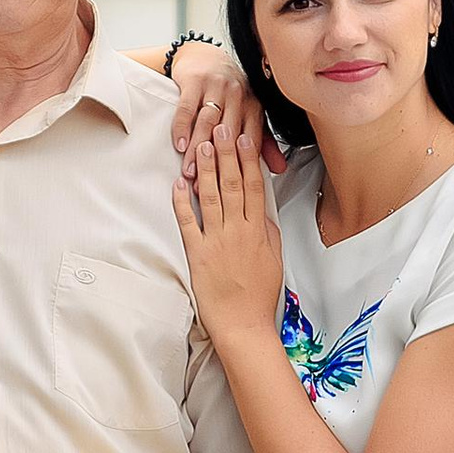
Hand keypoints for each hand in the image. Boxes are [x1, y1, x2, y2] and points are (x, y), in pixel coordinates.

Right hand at [169, 45, 287, 177]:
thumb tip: (280, 169)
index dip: (240, 166)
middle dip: (216, 162)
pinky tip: (179, 145)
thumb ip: (264, 141)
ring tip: (190, 171)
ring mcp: (216, 86)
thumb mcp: (248, 113)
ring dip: (198, 149)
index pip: (250, 140)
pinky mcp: (195, 81)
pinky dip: (182, 128)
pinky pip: (187, 109)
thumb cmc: (227, 91)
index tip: (230, 188)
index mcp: (254, 106)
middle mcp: (238, 95)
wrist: (204, 56)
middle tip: (205, 186)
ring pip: (207, 123)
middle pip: (227, 135)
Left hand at [170, 119, 283, 345]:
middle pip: (233, 184)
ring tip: (202, 145)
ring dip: (206, 169)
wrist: (243, 323)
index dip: (249, 160)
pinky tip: (179, 183)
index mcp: (258, 231)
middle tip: (221, 128)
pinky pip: (188, 222)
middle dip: (226, 154)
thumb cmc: (258, 294)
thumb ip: (268, 230)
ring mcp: (216, 241)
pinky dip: (182, 201)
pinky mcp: (197, 253)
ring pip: (212, 197)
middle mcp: (238, 231)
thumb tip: (263, 209)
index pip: (254, 187)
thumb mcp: (273, 258)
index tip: (245, 139)